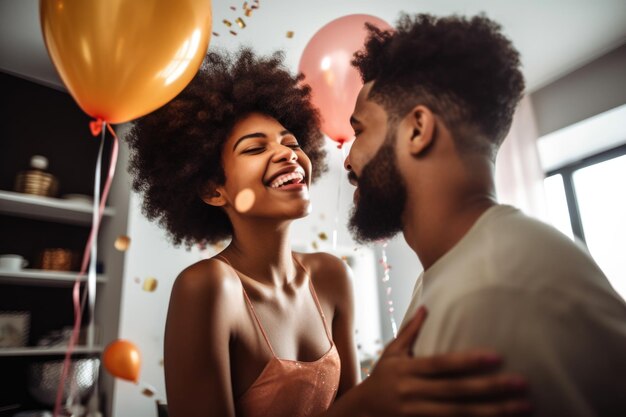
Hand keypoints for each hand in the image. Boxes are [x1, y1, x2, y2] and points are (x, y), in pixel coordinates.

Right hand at [358, 307, 531, 416]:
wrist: (360, 412)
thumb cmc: (381, 378)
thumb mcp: (391, 354)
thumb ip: (410, 332)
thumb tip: (426, 307)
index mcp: (407, 370)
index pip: (443, 364)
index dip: (469, 361)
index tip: (498, 357)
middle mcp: (412, 392)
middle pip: (457, 392)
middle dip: (492, 389)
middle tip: (522, 384)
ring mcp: (416, 413)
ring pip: (459, 414)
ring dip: (494, 412)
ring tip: (523, 407)